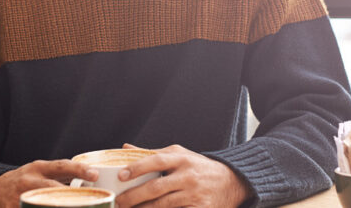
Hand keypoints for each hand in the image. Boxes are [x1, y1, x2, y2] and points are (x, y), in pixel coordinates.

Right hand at [0, 160, 97, 207]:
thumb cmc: (25, 179)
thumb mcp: (40, 171)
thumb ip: (62, 174)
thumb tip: (91, 178)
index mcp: (38, 168)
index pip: (61, 166)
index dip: (79, 169)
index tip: (95, 174)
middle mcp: (30, 181)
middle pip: (52, 188)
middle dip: (72, 196)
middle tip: (90, 200)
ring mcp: (20, 197)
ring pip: (43, 204)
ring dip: (58, 207)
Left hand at [115, 144, 249, 207]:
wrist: (232, 181)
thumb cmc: (199, 167)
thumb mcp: (179, 155)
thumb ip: (152, 153)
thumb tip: (125, 149)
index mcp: (181, 158)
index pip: (156, 161)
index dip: (137, 168)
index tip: (120, 176)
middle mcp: (188, 176)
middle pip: (156, 188)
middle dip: (133, 197)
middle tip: (118, 201)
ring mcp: (195, 195)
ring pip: (163, 205)